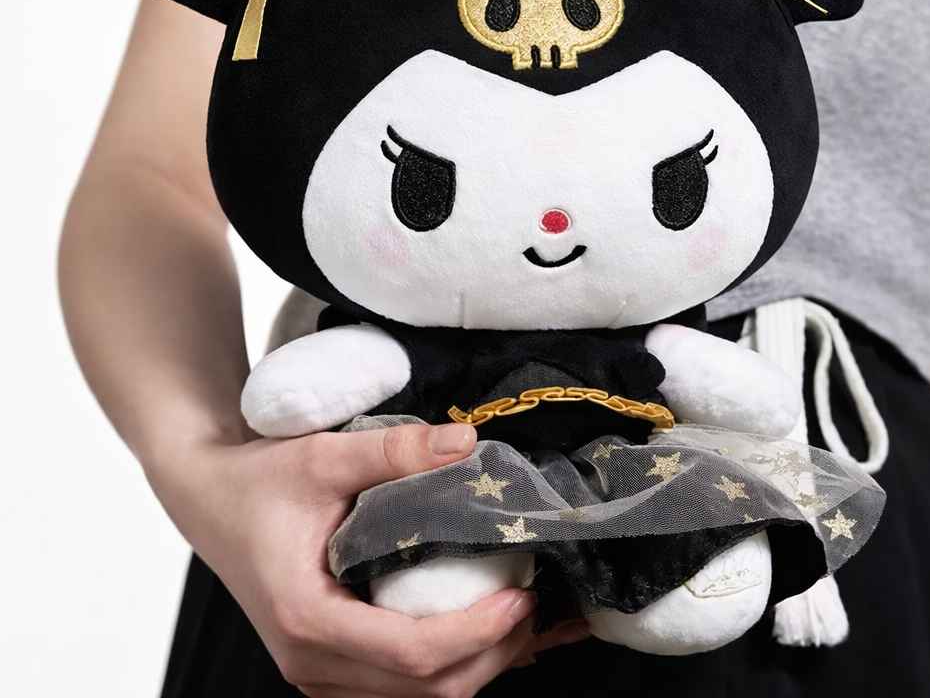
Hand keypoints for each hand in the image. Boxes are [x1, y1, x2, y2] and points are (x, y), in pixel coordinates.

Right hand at [147, 422, 582, 696]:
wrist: (208, 497)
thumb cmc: (257, 480)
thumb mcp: (323, 456)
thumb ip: (394, 450)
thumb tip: (467, 441)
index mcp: (308, 619)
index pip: (409, 654)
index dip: (475, 632)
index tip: (520, 595)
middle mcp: (312, 661)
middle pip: (423, 690)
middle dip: (491, 654)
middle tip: (537, 604)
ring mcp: (319, 670)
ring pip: (415, 697)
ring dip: (475, 665)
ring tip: (523, 619)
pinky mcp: (329, 661)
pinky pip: (399, 684)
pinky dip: (448, 664)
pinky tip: (483, 631)